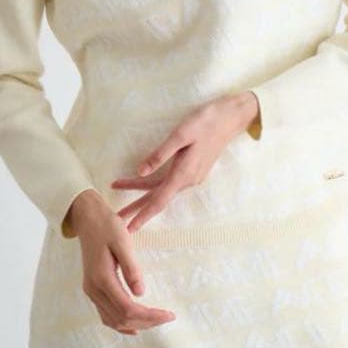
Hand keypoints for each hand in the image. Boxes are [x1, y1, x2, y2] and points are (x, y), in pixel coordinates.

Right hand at [71, 190, 176, 335]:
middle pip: (121, 318)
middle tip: (168, 316)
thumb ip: (131, 268)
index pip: (128, 308)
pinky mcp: (92, 289)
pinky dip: (121, 323)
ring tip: (156, 320)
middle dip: (146, 322)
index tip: (169, 314)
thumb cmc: (107, 227)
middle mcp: (93, 289)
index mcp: (101, 278)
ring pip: (113, 320)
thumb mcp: (122, 242)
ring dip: (135, 324)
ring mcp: (91, 291)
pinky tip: (134, 325)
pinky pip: (106, 315)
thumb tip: (141, 293)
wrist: (88, 219)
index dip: (149, 316)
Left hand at [109, 91, 257, 233]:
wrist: (231, 118)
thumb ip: (160, 154)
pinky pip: (167, 182)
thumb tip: (140, 171)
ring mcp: (191, 176)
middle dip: (136, 209)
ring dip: (141, 196)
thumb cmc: (206, 122)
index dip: (143, 215)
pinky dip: (151, 185)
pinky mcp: (192, 169)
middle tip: (117, 219)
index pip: (159, 200)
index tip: (129, 230)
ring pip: (161, 190)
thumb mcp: (181, 134)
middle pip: (157, 199)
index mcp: (184, 173)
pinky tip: (141, 182)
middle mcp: (187, 180)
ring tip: (124, 203)